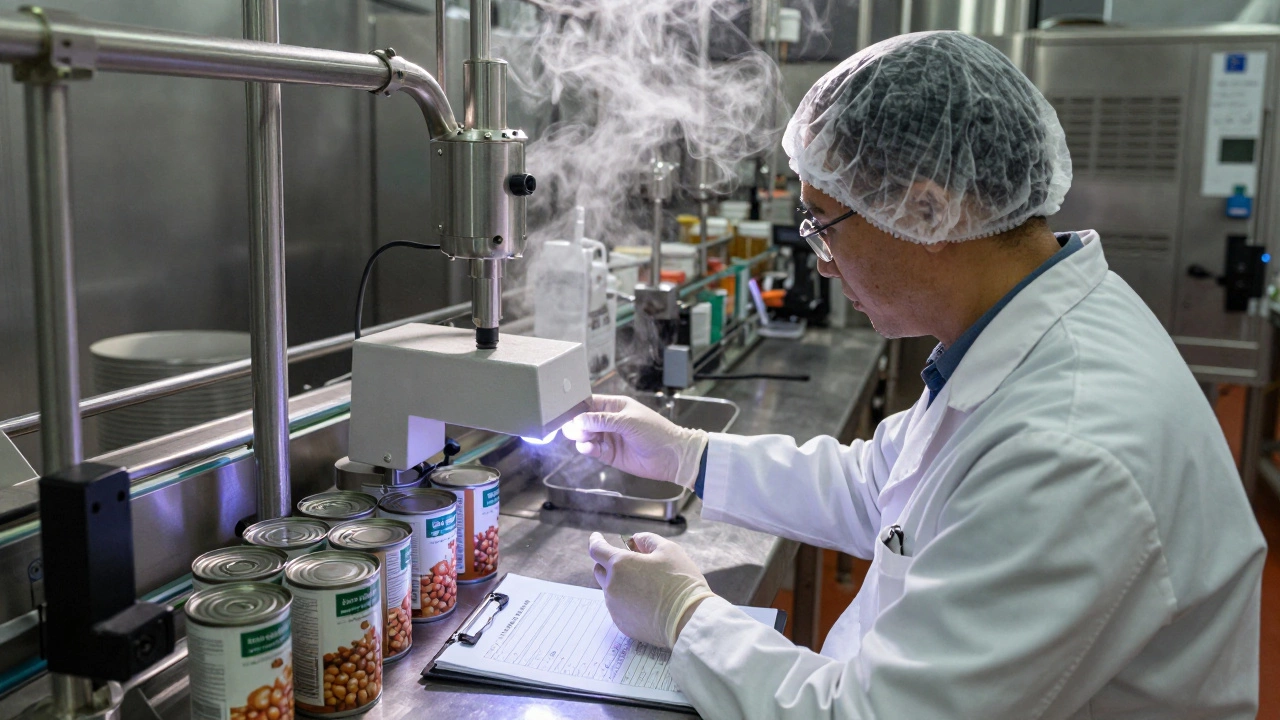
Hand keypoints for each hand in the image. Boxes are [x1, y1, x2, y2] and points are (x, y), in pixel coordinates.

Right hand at [561, 395, 707, 487]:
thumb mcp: (628, 421)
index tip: (566, 412)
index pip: (590, 402)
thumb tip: (579, 419)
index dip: (577, 407)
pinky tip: (588, 447)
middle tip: (573, 428)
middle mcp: (609, 420)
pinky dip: (586, 448)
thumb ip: (602, 420)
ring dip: (580, 436)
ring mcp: (608, 437)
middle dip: (576, 423)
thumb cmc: (656, 432)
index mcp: (615, 405)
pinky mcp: (609, 453)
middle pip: (583, 420)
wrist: (671, 456)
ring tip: (584, 438)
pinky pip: (591, 449)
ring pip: (584, 435)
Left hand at [587, 531, 716, 648]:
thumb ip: (647, 539)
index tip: (597, 537)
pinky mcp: (622, 624)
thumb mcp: (668, 550)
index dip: (596, 541)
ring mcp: (615, 608)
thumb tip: (635, 541)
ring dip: (621, 584)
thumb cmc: (680, 581)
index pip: (596, 549)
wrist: (689, 620)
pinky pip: (619, 608)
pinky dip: (627, 602)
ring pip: (610, 590)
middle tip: (630, 563)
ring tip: (647, 586)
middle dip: (609, 563)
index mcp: (620, 565)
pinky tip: (647, 603)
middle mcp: (612, 586)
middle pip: (600, 570)